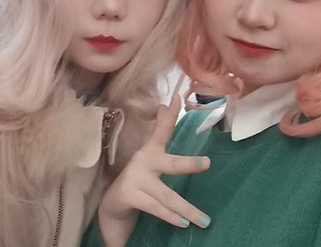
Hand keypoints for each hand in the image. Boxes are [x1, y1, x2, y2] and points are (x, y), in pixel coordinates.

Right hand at [98, 93, 210, 246]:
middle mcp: (144, 162)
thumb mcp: (151, 155)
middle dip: (188, 164)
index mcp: (151, 151)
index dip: (170, 114)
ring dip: (186, 209)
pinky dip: (169, 217)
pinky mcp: (131, 196)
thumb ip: (159, 131)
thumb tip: (165, 105)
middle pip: (170, 164)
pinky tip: (183, 223)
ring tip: (204, 220)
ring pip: (166, 196)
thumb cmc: (140, 177)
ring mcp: (136, 180)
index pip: (162, 129)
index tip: (178, 97)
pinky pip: (155, 208)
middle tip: (207, 163)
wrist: (113, 203)